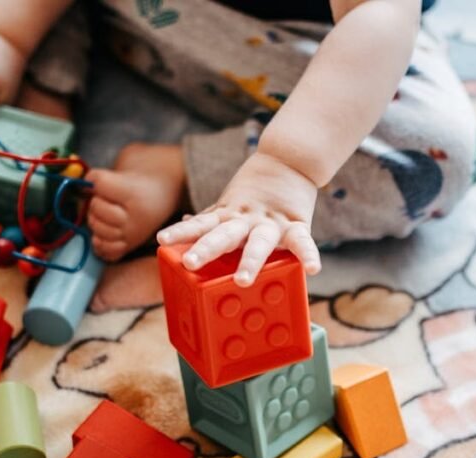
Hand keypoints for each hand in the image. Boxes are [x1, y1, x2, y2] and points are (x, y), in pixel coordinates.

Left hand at [157, 151, 320, 286]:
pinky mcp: (296, 225)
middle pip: (223, 235)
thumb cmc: (257, 189)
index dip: (181, 232)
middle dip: (206, 249)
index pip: (200, 224)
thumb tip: (187, 222)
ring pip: (259, 242)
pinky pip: (302, 242)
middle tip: (189, 262)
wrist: (291, 159)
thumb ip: (211, 216)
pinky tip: (313, 270)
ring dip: (250, 260)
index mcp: (228, 215)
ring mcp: (271, 223)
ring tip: (243, 280)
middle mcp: (246, 220)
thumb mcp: (230, 202)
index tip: (163, 241)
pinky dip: (308, 255)